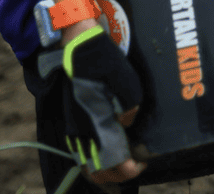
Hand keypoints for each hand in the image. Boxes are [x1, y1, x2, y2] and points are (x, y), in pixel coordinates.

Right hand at [60, 27, 145, 183]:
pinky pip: (82, 150)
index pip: (109, 160)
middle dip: (115, 174)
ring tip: (124, 160)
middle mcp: (80, 128)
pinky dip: (95, 158)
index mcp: (93, 119)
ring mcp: (74, 124)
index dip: (125, 169)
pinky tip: (109, 148)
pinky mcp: (73, 117)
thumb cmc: (100, 56)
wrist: (75, 39)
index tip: (140, 164)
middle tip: (134, 165)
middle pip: (95, 170)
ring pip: (87, 162)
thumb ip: (129, 103)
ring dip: (105, 168)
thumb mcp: (124, 76)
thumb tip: (126, 123)